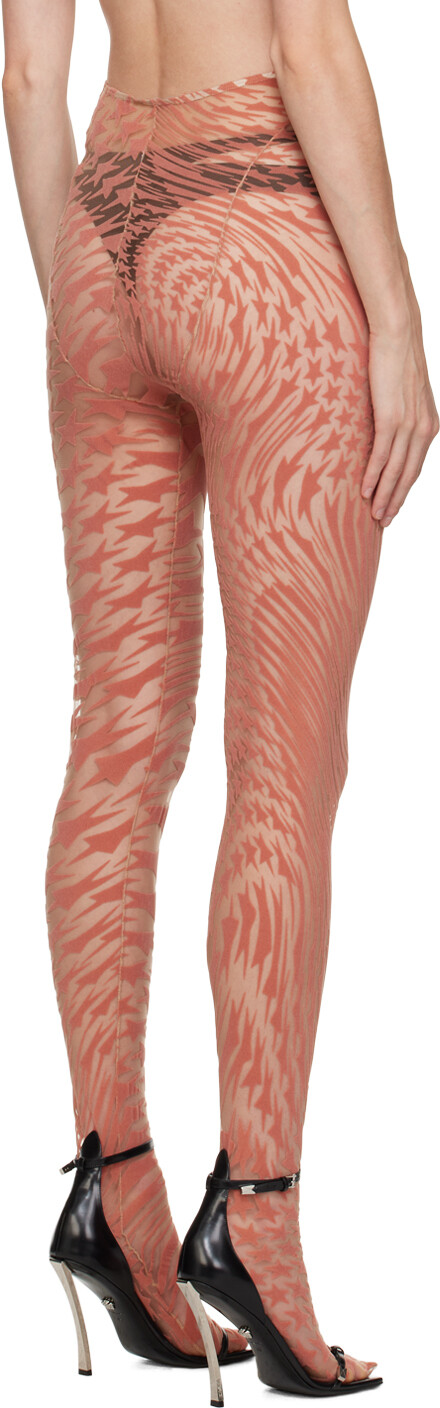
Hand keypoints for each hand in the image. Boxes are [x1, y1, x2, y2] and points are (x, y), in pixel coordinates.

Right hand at [361, 287, 438, 524]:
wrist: (398, 331)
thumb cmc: (397, 357)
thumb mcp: (404, 393)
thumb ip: (400, 414)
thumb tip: (385, 428)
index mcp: (429, 425)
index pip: (416, 466)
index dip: (404, 489)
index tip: (394, 506)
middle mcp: (424, 428)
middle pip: (409, 475)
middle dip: (396, 501)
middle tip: (384, 522)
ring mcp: (408, 424)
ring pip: (396, 470)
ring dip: (384, 496)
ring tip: (374, 514)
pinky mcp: (391, 417)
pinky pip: (382, 455)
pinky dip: (374, 476)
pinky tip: (366, 490)